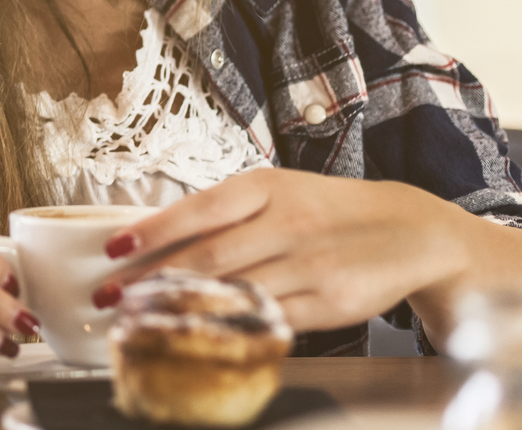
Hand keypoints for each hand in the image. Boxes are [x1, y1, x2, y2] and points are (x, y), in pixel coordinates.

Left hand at [90, 170, 468, 335]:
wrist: (411, 230)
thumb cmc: (327, 209)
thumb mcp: (279, 192)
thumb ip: (226, 212)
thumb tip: (155, 234)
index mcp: (268, 186)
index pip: (200, 209)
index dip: (153, 229)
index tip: (112, 247)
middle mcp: (287, 223)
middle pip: (208, 256)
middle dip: (152, 279)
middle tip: (111, 295)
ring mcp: (310, 265)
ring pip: (234, 291)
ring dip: (182, 307)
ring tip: (142, 318)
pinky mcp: (330, 304)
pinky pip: (270, 320)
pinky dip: (231, 328)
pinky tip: (199, 334)